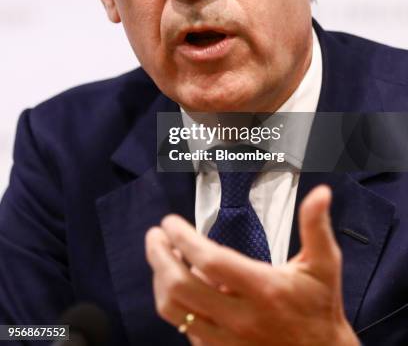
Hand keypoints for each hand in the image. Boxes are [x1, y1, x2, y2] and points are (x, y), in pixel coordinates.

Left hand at [145, 185, 359, 345]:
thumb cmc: (320, 307)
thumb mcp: (324, 264)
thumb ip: (316, 227)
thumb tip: (320, 193)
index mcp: (264, 289)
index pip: (210, 261)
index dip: (184, 239)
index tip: (170, 222)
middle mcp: (241, 317)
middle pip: (181, 287)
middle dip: (159, 257)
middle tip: (155, 236)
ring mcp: (227, 339)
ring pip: (176, 311)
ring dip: (161, 280)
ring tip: (162, 257)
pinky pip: (184, 328)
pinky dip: (175, 304)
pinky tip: (178, 284)